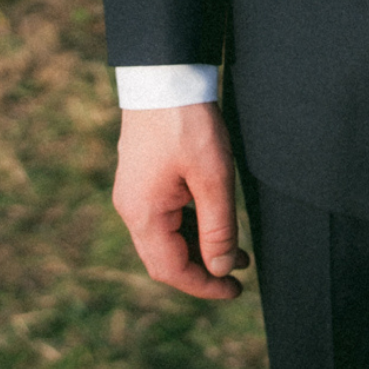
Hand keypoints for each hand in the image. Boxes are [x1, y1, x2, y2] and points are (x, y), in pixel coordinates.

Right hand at [111, 102, 249, 299]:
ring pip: (165, 238)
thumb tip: (220, 269)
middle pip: (164, 259)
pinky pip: (163, 217)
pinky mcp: (141, 178)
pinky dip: (189, 227)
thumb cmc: (189, 125)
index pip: (172, 270)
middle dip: (202, 270)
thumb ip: (218, 228)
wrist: (163, 77)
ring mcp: (133, 193)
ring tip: (235, 251)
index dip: (204, 286)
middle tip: (238, 275)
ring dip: (198, 248)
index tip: (235, 291)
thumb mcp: (214, 178)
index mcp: (144, 215)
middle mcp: (131, 209)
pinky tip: (213, 222)